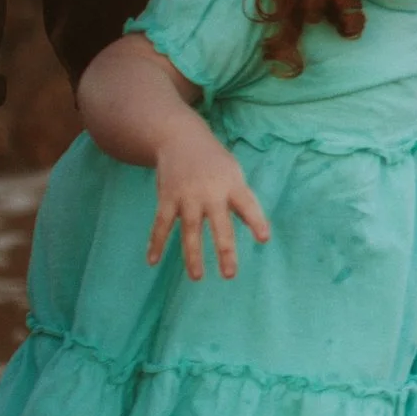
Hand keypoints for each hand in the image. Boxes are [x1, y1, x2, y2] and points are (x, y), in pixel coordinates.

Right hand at [147, 133, 271, 279]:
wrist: (181, 138)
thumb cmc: (215, 164)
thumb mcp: (234, 175)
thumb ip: (242, 202)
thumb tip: (259, 231)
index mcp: (232, 185)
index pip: (248, 205)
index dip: (256, 221)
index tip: (264, 239)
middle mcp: (210, 192)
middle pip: (219, 224)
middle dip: (224, 250)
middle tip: (230, 275)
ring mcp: (187, 196)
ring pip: (190, 230)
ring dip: (193, 255)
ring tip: (197, 277)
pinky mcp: (167, 198)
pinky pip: (161, 224)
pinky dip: (156, 242)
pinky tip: (152, 260)